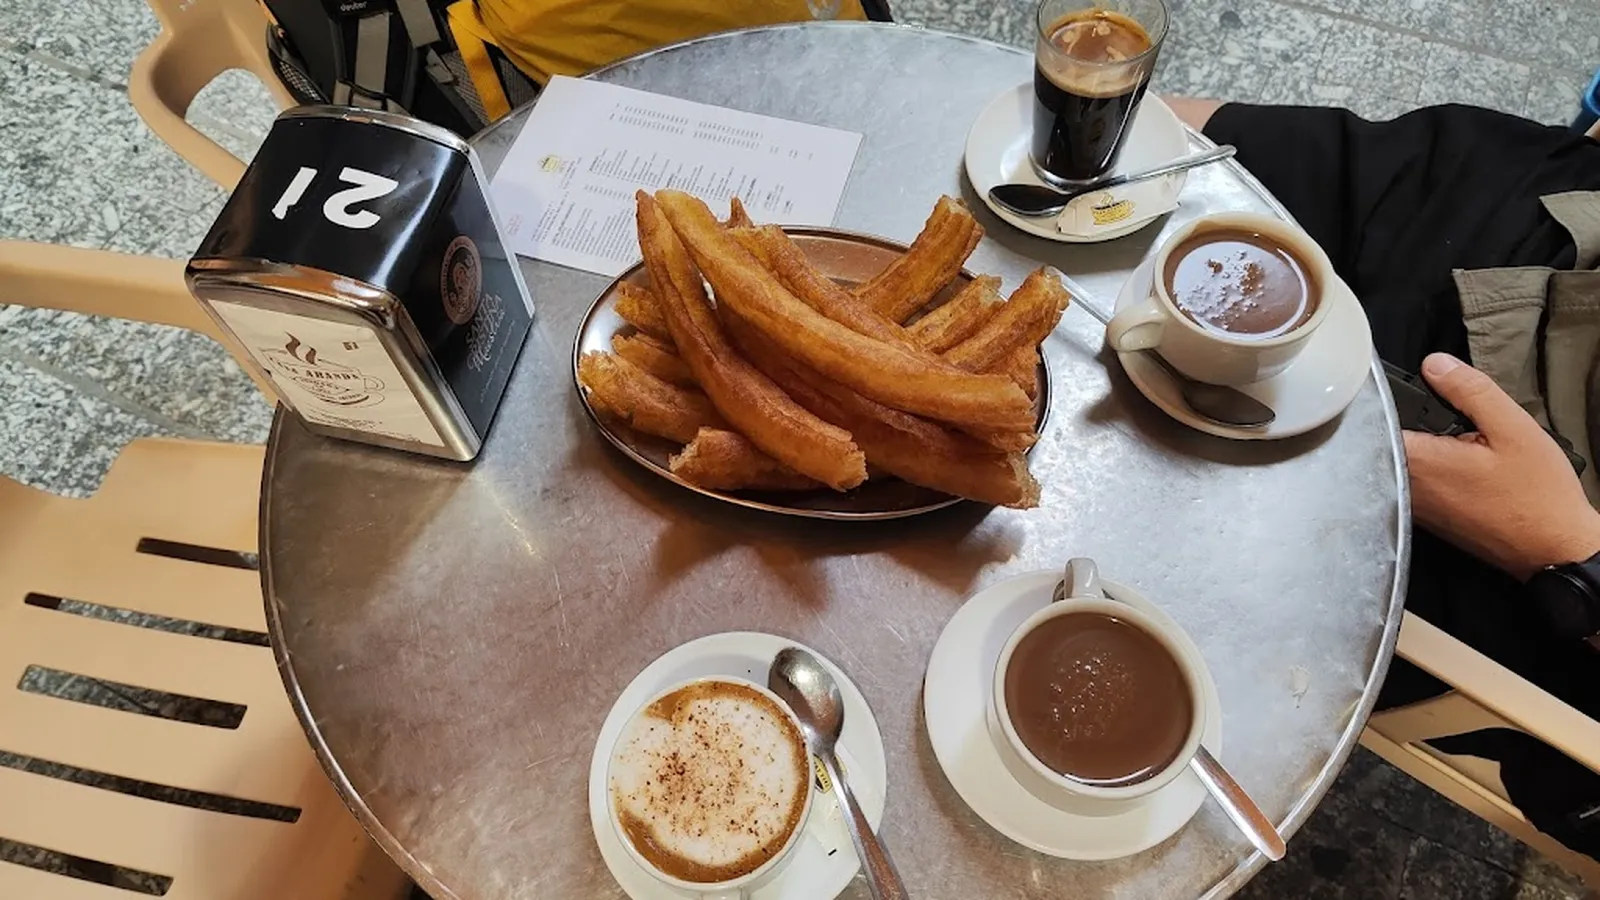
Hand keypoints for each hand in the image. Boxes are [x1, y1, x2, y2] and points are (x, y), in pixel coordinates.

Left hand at [1403, 353, 1599, 579]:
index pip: (1376, 420)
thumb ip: (1469, 391)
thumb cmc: (1538, 495)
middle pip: (1387, 440)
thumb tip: (1435, 364)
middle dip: (1410, 422)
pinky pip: (1417, 483)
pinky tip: (1462, 468)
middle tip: (1447, 418)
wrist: (1554, 547)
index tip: (1409, 392)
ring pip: (1401, 462)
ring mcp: (1415, 507)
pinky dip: (1433, 470)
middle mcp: (1406, 487)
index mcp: (1418, 461)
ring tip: (1460, 445)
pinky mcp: (1428, 520)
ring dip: (1423, 447)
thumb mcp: (1511, 428)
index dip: (1388, 399)